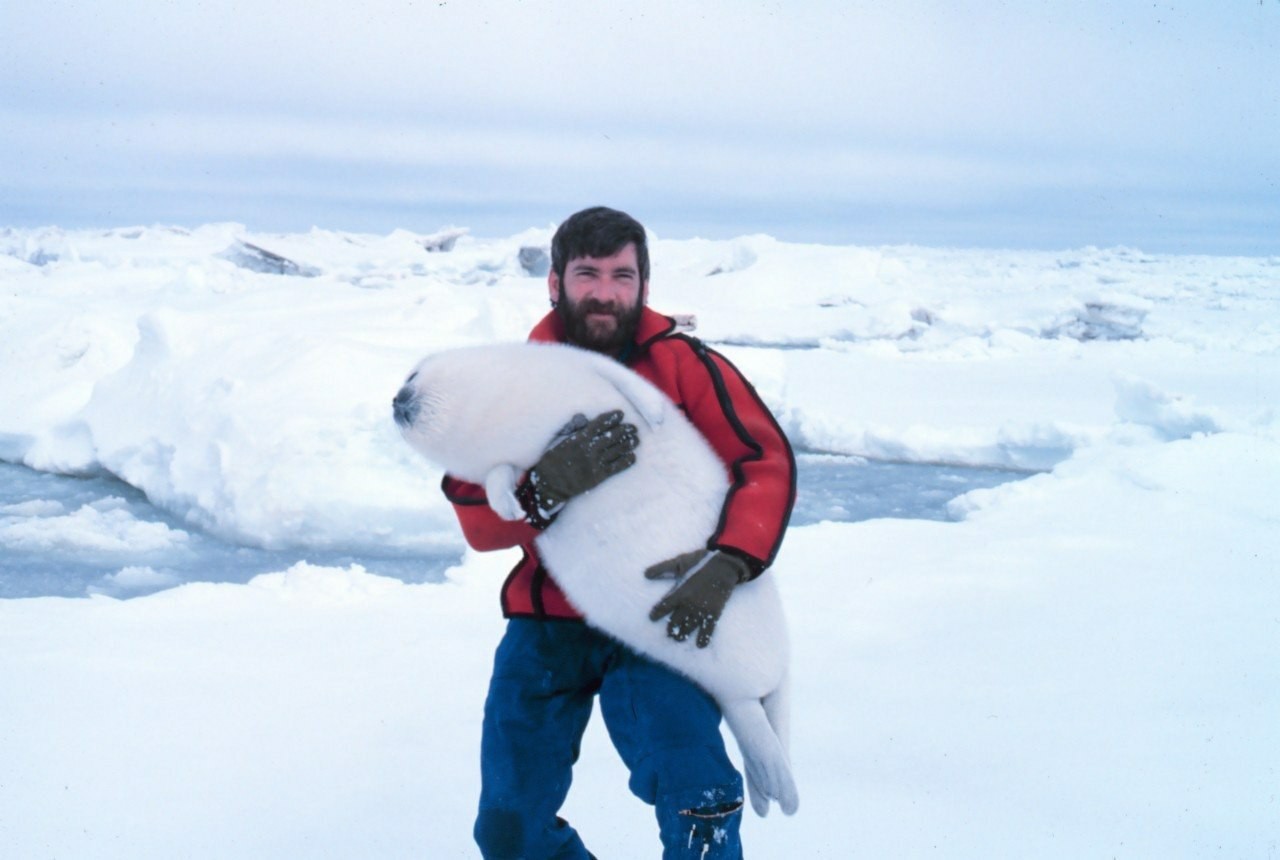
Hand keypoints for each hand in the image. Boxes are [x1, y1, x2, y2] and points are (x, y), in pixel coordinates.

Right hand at [521, 410, 638, 524]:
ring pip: (616, 451)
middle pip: (611, 436)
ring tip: (636, 439)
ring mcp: (594, 463)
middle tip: (633, 427)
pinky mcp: (598, 476)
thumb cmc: (552, 461)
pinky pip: (616, 467)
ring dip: (628, 444)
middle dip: (624, 430)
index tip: (620, 413)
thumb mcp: (559, 441)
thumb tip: (583, 417)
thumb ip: (572, 429)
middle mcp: (588, 450)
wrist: (550, 484)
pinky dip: (626, 461)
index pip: (599, 424)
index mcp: (578, 439)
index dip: (611, 418)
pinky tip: (633, 457)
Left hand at [646, 550, 750, 647]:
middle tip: (668, 633)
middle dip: (670, 628)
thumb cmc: (700, 562)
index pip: (663, 607)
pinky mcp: (714, 613)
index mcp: (679, 593)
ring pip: (688, 627)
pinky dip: (704, 638)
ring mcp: (701, 610)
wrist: (724, 565)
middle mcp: (688, 605)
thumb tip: (645, 574)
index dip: (656, 613)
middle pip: (675, 621)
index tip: (652, 618)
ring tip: (678, 639)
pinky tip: (700, 645)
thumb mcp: (679, 562)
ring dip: (682, 634)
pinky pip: (708, 629)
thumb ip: (662, 569)